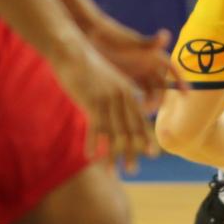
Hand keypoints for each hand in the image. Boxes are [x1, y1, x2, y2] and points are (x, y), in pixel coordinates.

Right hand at [52, 43, 160, 172]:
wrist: (72, 50)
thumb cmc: (88, 65)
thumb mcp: (107, 80)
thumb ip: (115, 95)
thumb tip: (116, 111)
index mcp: (127, 90)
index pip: (139, 118)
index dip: (145, 137)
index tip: (151, 154)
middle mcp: (121, 96)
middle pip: (129, 129)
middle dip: (131, 151)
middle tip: (133, 170)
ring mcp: (107, 99)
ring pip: (113, 132)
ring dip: (113, 154)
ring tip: (114, 173)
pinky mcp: (91, 100)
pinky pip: (94, 126)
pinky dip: (93, 143)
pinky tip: (91, 157)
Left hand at [86, 17, 180, 103]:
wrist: (91, 36)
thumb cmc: (112, 35)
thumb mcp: (131, 41)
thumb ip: (149, 43)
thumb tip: (166, 36)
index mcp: (153, 55)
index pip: (172, 69)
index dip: (180, 81)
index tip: (186, 93)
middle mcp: (147, 65)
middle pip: (160, 85)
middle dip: (159, 98)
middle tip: (152, 108)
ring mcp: (136, 73)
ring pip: (148, 92)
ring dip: (148, 103)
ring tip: (141, 113)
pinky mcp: (124, 78)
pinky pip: (134, 93)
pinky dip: (134, 102)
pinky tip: (128, 111)